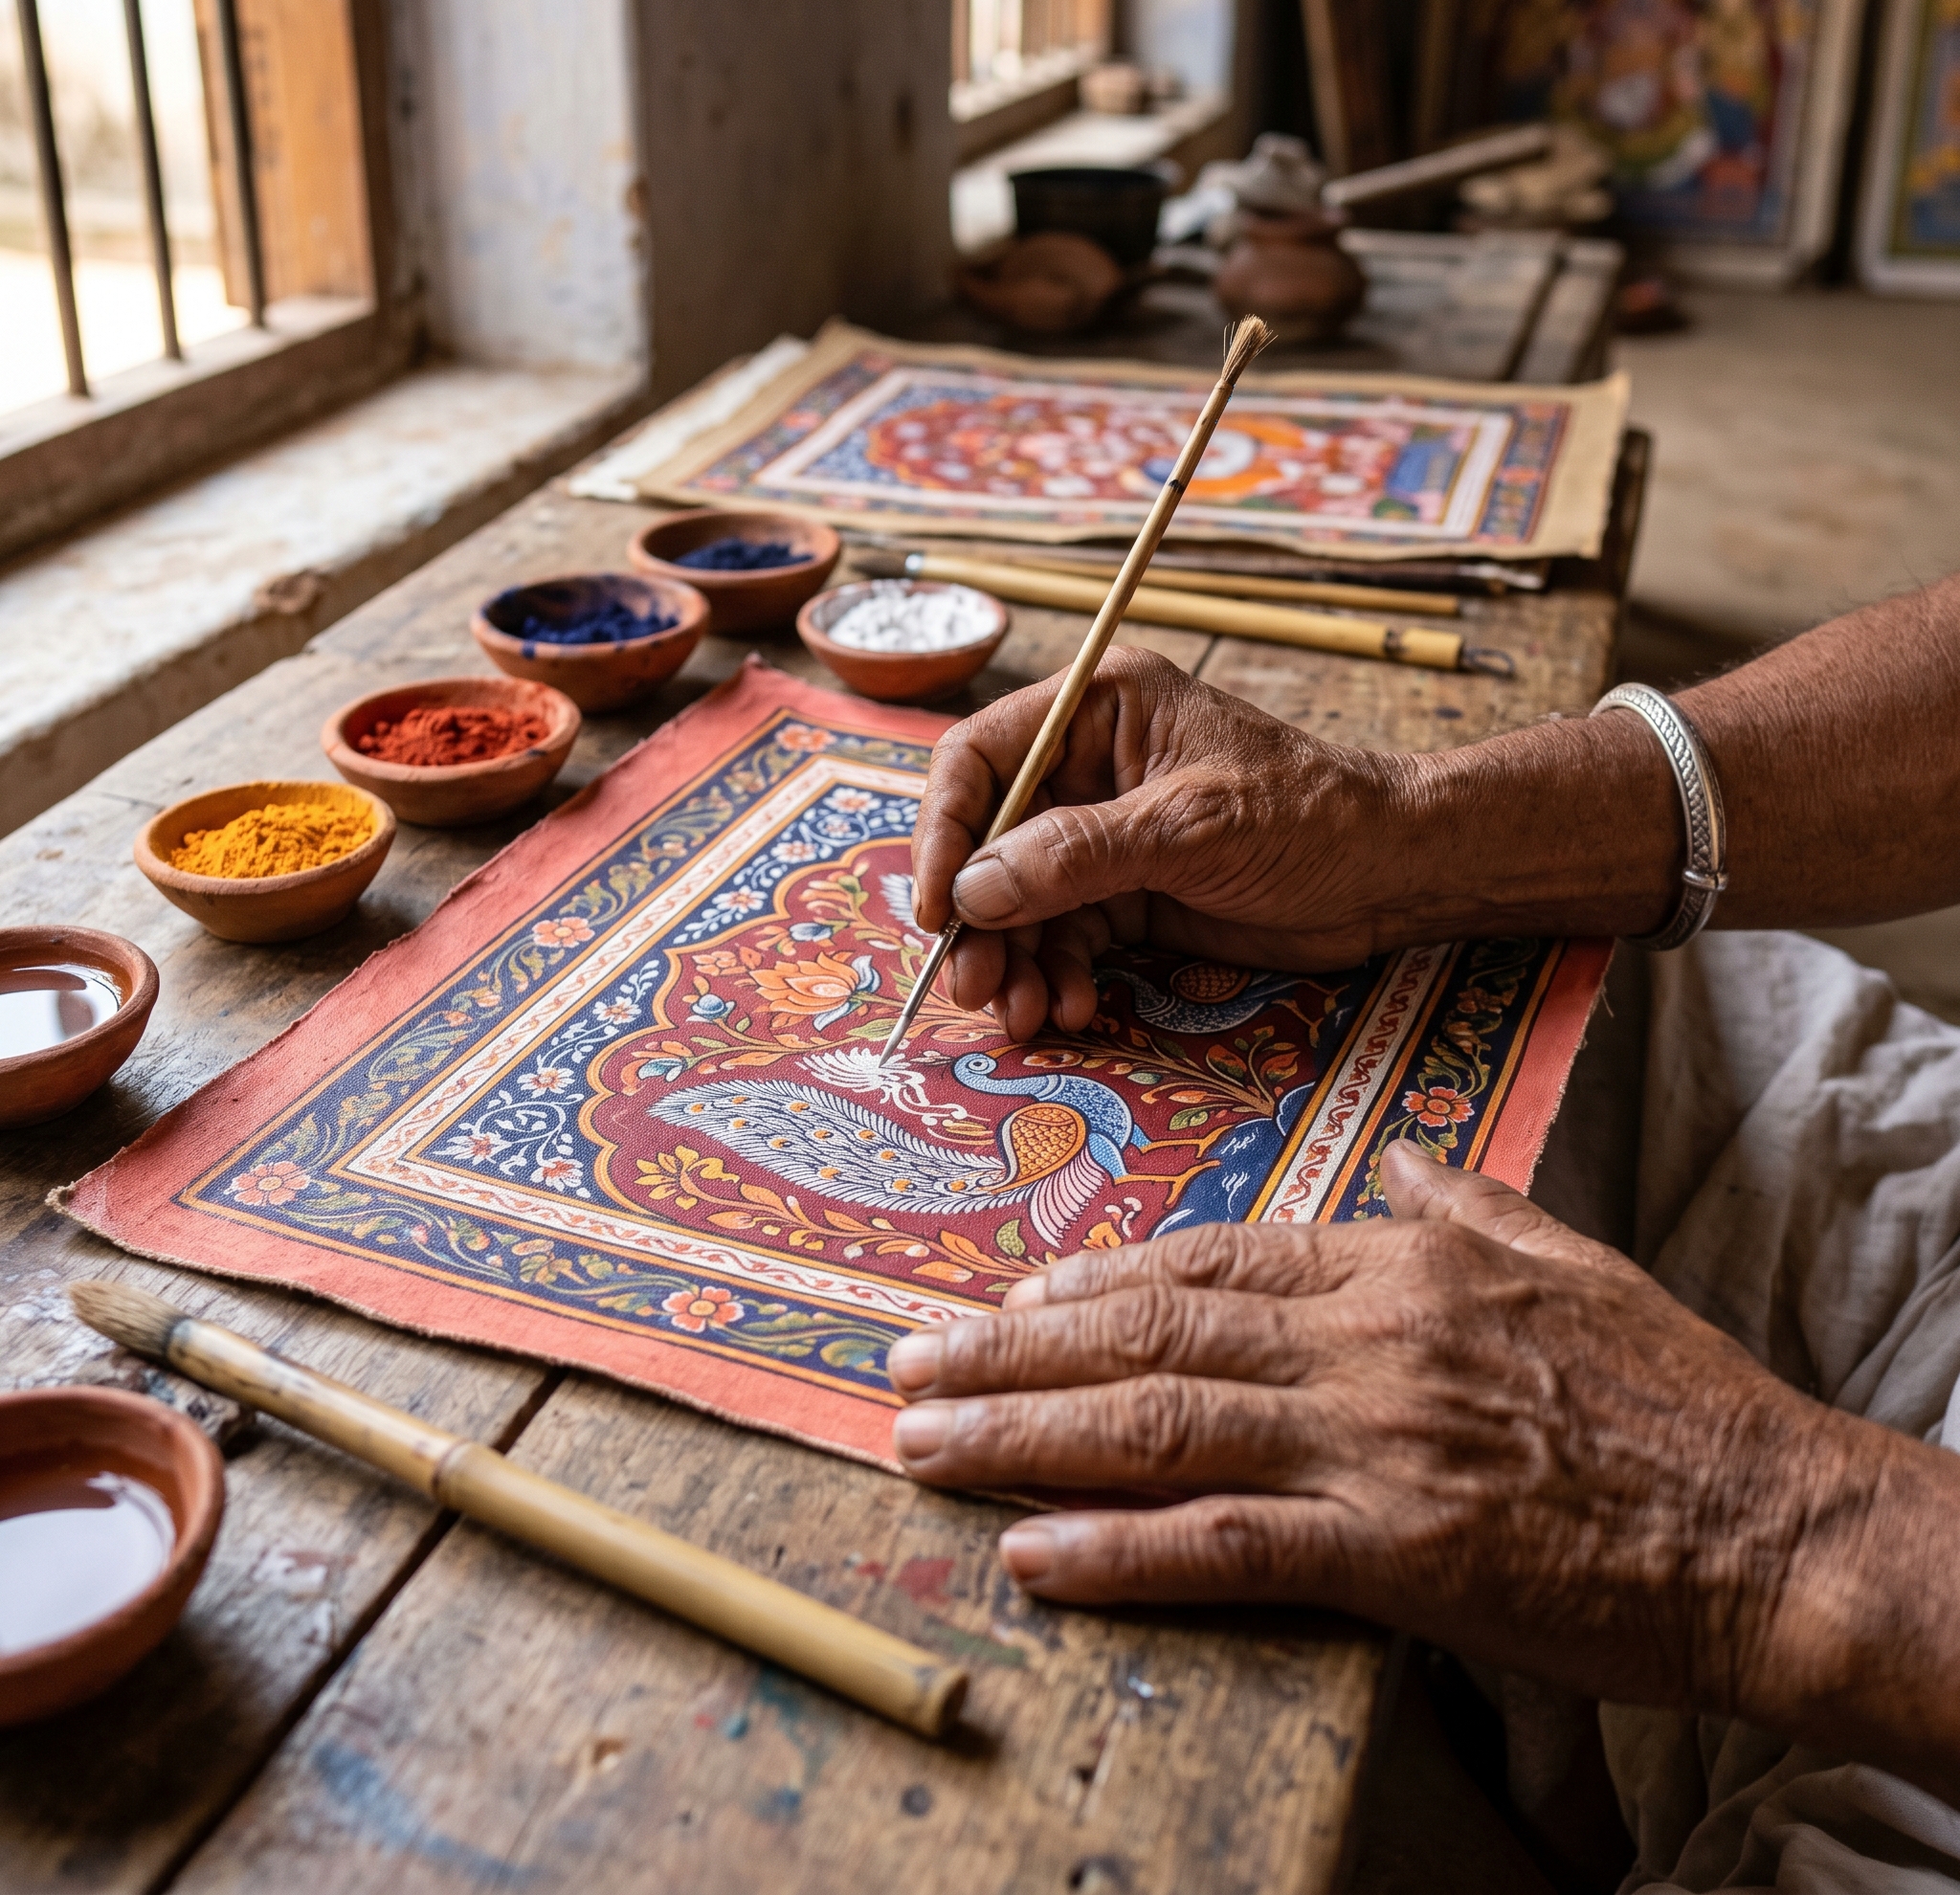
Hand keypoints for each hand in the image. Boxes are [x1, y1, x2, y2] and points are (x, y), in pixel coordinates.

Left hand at [884, 1143, 1896, 1737]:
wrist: (1772, 1522)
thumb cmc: (1674, 1394)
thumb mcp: (1569, 1258)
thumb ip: (1470, 1203)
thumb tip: (1407, 1163)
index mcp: (1399, 1263)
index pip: (1211, 1255)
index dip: (1097, 1279)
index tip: (1012, 1298)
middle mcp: (1363, 1339)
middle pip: (1151, 1330)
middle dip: (1013, 1349)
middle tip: (908, 1365)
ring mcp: (1372, 1443)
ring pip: (1159, 1422)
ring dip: (1023, 1434)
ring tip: (923, 1444)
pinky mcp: (1394, 1552)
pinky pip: (1225, 1544)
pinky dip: (1117, 1548)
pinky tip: (1033, 1550)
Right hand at [910, 648, 1402, 1039]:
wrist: (1394, 875)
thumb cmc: (1310, 817)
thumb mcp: (1190, 828)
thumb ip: (1077, 854)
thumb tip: (974, 888)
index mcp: (1098, 709)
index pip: (980, 758)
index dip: (944, 831)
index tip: (938, 907)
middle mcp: (1088, 766)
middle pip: (987, 840)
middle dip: (977, 918)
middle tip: (974, 985)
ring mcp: (1104, 835)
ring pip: (1019, 901)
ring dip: (1013, 961)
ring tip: (1023, 1015)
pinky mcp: (1127, 893)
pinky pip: (1064, 937)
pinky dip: (1057, 976)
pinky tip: (1072, 1009)